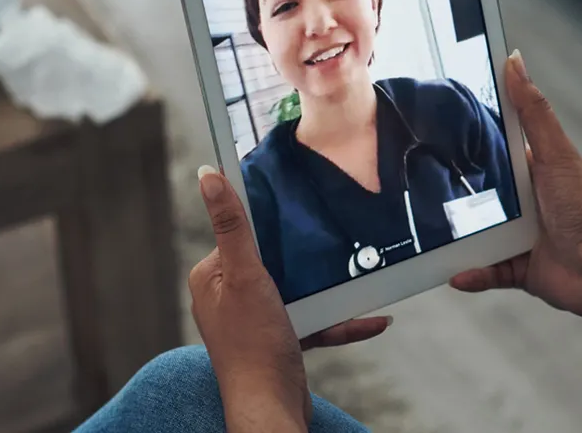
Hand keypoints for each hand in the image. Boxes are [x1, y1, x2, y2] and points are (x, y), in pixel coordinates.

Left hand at [188, 168, 389, 430]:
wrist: (271, 405)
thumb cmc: (253, 345)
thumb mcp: (245, 275)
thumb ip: (232, 226)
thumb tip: (209, 175)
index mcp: (212, 276)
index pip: (240, 232)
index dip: (270, 220)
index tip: (302, 204)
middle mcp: (229, 296)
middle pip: (274, 258)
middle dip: (307, 253)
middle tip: (339, 237)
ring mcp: (256, 319)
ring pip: (299, 289)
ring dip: (330, 286)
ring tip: (362, 273)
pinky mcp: (281, 338)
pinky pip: (314, 319)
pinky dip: (341, 319)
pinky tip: (373, 318)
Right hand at [450, 52, 581, 335]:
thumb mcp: (554, 152)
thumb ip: (532, 110)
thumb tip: (515, 59)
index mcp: (528, 170)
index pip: (490, 149)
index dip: (463, 140)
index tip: (431, 129)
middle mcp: (520, 203)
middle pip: (475, 194)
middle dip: (450, 195)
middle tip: (416, 188)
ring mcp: (516, 236)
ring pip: (474, 235)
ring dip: (454, 239)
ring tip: (429, 237)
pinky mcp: (516, 268)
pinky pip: (484, 270)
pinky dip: (470, 273)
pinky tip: (454, 273)